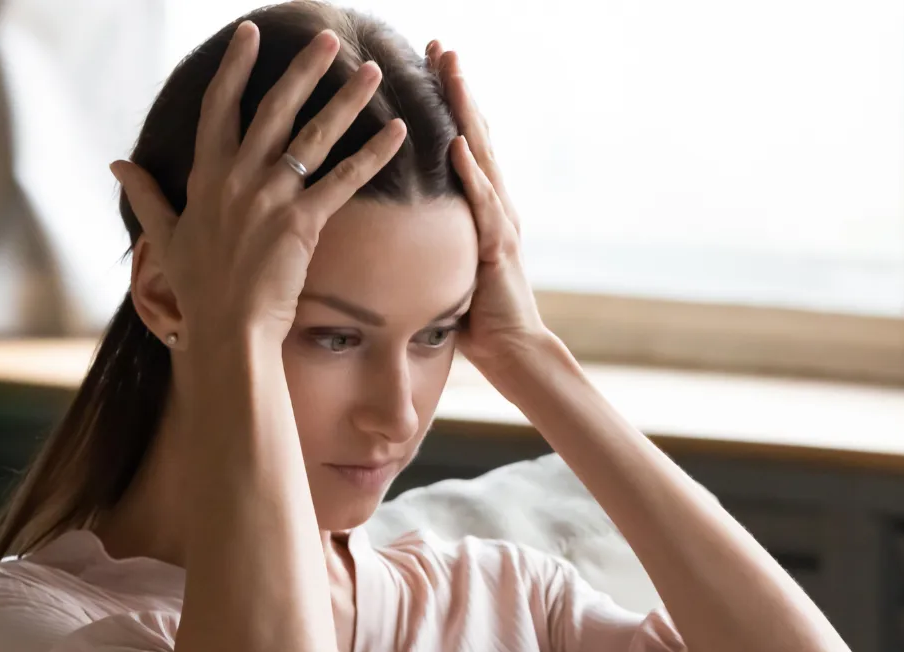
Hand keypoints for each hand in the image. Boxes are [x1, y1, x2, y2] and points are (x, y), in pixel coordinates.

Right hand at [113, 23, 406, 347]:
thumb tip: (117, 164)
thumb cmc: (197, 289)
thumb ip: (144, 194)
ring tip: (372, 72)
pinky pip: (344, 180)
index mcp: (206, 176)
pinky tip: (398, 131)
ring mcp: (271, 198)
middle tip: (329, 38)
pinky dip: (373, 155)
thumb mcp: (164, 237)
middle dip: (305, 69)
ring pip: (314, 136)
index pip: (221, 106)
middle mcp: (239, 178)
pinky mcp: (303, 223)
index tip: (250, 33)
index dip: (236, 66)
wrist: (227, 330)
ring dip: (346, 100)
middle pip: (275, 109)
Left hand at [426, 41, 552, 369]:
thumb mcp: (445, 265)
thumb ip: (428, 237)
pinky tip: (458, 145)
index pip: (463, 141)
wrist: (513, 353)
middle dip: (459, 88)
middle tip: (441, 46)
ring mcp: (502, 221)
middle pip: (476, 133)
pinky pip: (484, 203)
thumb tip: (390, 226)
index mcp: (481, 205)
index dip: (448, 102)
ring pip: (483, 155)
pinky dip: (472, 173)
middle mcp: (496, 203)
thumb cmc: (476, 317)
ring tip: (453, 73)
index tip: (428, 63)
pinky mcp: (499, 247)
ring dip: (467, 113)